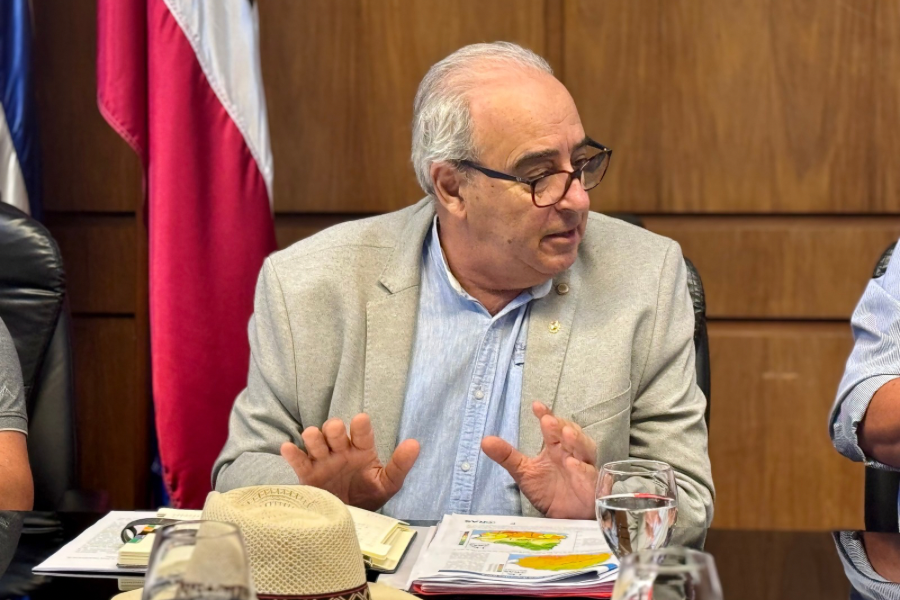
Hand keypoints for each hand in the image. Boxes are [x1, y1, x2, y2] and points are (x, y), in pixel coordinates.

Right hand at [280, 413, 419, 510]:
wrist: (349, 519)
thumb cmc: (369, 495)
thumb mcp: (388, 483)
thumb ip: (400, 465)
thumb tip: (415, 444)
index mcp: (361, 449)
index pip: (361, 432)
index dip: (360, 426)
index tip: (360, 421)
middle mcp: (340, 450)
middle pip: (333, 429)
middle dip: (334, 429)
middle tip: (337, 435)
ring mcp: (322, 460)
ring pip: (314, 439)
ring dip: (314, 438)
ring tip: (317, 444)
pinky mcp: (307, 475)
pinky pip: (297, 460)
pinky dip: (292, 453)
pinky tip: (289, 449)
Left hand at [482, 401, 596, 518]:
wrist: (566, 519)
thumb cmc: (549, 491)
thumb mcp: (524, 473)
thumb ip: (507, 456)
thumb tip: (484, 441)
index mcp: (555, 447)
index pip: (552, 427)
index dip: (546, 415)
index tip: (537, 406)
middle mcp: (571, 453)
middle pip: (571, 434)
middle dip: (561, 426)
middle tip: (548, 421)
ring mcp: (583, 468)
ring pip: (585, 448)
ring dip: (577, 440)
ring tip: (566, 434)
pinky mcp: (592, 486)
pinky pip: (589, 475)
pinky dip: (582, 469)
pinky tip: (572, 464)